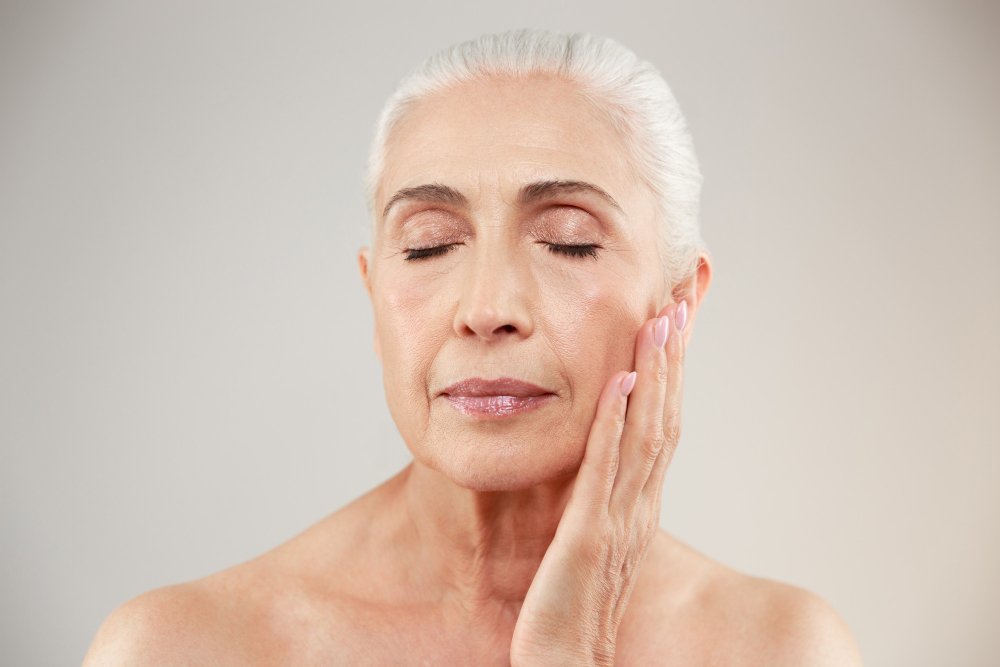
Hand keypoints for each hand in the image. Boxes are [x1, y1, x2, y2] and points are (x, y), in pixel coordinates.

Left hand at [509, 301, 687, 666]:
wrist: (563, 664)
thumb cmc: (570, 607)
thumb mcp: (590, 541)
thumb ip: (598, 500)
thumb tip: (597, 462)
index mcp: (638, 506)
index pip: (661, 427)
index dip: (671, 375)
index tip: (674, 326)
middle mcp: (638, 507)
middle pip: (664, 420)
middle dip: (672, 360)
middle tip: (678, 303)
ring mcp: (619, 520)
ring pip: (645, 434)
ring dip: (654, 375)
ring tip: (659, 322)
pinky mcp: (589, 536)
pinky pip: (604, 469)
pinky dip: (614, 422)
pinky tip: (618, 381)